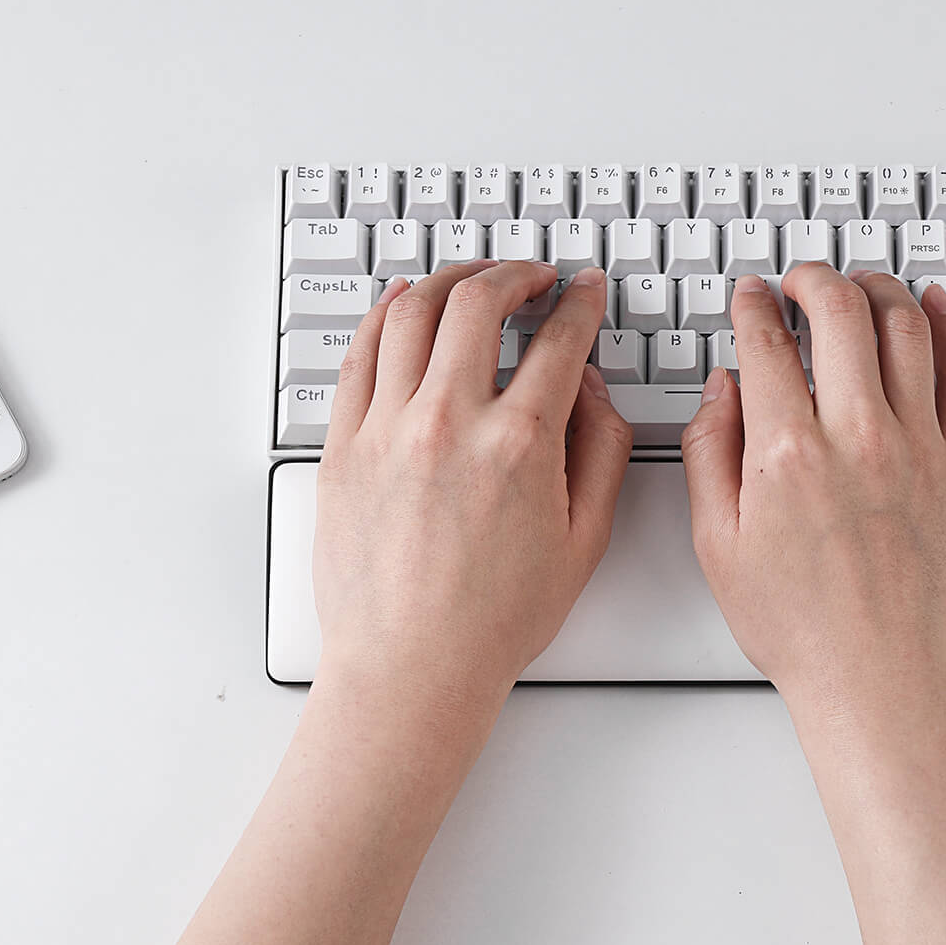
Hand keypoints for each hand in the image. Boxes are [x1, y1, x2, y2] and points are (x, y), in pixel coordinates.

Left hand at [311, 261, 632, 720]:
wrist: (411, 671)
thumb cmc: (493, 620)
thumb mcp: (584, 539)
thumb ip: (601, 449)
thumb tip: (593, 388)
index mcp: (520, 444)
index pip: (559, 338)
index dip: (580, 301)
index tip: (584, 291)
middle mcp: (450, 422)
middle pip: (480, 301)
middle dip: (516, 273)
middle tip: (533, 276)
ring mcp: (388, 429)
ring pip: (414, 311)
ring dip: (452, 278)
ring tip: (473, 279)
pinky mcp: (344, 445)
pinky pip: (361, 353)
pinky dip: (386, 314)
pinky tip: (405, 302)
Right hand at [680, 265, 945, 717]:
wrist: (880, 684)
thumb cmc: (801, 629)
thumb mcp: (719, 546)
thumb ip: (712, 453)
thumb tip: (724, 387)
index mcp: (788, 454)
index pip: (768, 343)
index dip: (753, 304)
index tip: (751, 297)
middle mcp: (858, 437)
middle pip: (841, 310)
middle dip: (813, 277)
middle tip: (801, 280)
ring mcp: (919, 448)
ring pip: (907, 326)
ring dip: (878, 289)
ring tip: (860, 287)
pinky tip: (933, 307)